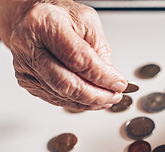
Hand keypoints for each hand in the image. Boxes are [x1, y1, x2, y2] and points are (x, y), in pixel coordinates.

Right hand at [8, 0, 126, 109]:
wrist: (36, 19)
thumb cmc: (61, 17)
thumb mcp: (89, 23)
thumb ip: (101, 51)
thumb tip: (110, 80)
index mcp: (46, 24)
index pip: (78, 59)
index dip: (102, 76)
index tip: (119, 84)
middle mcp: (29, 45)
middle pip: (66, 83)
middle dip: (96, 95)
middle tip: (115, 95)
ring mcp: (25, 65)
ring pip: (62, 94)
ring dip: (89, 102)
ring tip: (107, 98)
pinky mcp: (27, 81)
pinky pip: (55, 99)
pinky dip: (77, 103)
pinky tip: (91, 100)